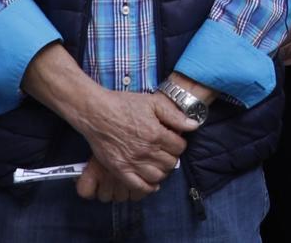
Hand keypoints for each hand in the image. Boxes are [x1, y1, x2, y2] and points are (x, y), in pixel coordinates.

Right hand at [73, 89, 193, 201]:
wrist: (96, 112)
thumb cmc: (124, 104)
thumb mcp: (152, 103)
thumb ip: (174, 115)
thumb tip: (194, 125)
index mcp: (156, 134)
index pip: (179, 147)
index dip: (179, 143)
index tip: (173, 140)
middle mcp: (146, 151)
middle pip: (170, 163)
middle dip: (171, 156)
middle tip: (166, 151)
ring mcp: (132, 162)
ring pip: (157, 176)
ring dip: (161, 171)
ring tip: (158, 163)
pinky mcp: (119, 170)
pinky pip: (138, 186)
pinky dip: (148, 187)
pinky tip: (151, 182)